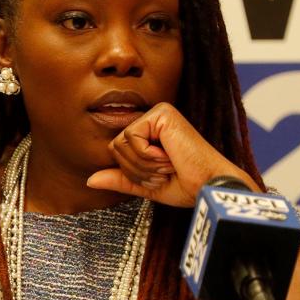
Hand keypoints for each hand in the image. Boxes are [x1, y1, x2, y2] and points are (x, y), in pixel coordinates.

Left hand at [86, 102, 255, 206]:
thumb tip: (90, 180)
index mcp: (150, 133)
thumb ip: (120, 179)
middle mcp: (153, 119)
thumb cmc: (187, 186)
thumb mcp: (146, 185)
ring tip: (167, 165)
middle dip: (135, 169)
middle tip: (163, 171)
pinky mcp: (161, 113)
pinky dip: (147, 155)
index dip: (132, 172)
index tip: (159, 177)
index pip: (116, 151)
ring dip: (143, 164)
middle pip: (115, 146)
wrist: (209, 186)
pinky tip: (169, 156)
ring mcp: (158, 114)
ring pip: (120, 143)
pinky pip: (131, 137)